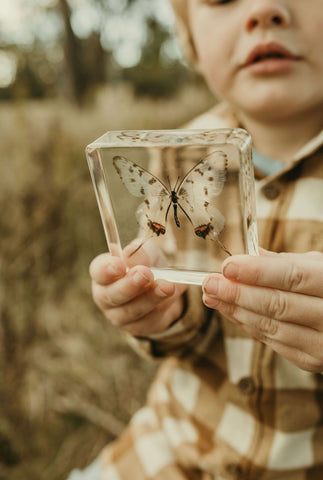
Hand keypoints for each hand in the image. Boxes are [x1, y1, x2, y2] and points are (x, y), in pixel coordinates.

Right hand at [90, 241, 186, 336]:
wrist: (164, 286)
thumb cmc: (148, 264)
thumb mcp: (147, 253)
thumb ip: (140, 253)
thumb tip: (132, 255)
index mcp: (103, 273)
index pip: (98, 271)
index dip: (107, 269)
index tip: (119, 264)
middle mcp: (106, 297)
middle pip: (112, 295)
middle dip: (130, 285)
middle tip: (146, 274)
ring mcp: (120, 315)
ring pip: (133, 310)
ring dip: (151, 298)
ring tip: (167, 286)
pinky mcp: (139, 327)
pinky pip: (151, 319)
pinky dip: (164, 305)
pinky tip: (173, 293)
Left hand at [202, 249, 322, 372]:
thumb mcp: (322, 268)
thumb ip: (289, 263)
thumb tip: (251, 254)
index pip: (294, 277)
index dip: (258, 272)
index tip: (228, 266)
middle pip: (278, 304)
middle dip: (238, 293)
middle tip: (210, 282)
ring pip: (272, 326)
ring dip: (236, 311)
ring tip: (212, 296)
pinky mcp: (313, 362)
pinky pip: (274, 342)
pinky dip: (249, 325)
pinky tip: (231, 312)